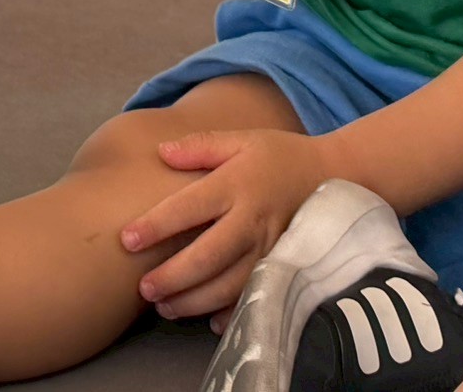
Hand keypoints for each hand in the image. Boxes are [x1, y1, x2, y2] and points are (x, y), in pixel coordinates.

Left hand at [120, 128, 332, 320]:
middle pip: (208, 255)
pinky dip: (235, 313)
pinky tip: (209, 322)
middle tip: (143, 290)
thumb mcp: (241, 140)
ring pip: (230, 284)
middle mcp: (252, 220)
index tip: (127, 240)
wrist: (336, 175)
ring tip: (165, 308)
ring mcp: (271, 247)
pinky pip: (258, 296)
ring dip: (196, 301)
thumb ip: (200, 146)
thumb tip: (161, 152)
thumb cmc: (278, 156)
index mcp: (236, 185)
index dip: (157, 225)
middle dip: (173, 277)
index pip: (189, 207)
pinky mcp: (286, 266)